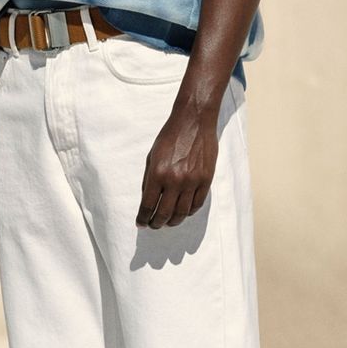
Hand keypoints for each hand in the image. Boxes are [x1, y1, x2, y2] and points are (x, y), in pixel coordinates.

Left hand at [135, 105, 218, 228]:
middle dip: (156, 223)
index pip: (148, 205)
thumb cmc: (170, 137)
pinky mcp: (205, 180)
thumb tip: (147, 201)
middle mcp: (175, 180)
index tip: (140, 223)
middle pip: (164, 213)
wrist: (193, 122)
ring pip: (182, 213)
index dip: (143, 218)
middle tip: (153, 225)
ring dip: (173, 221)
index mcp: (158, 173)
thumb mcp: (152, 155)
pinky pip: (196, 205)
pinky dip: (188, 212)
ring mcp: (192, 181)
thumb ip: (149, 178)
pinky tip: (182, 213)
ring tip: (167, 222)